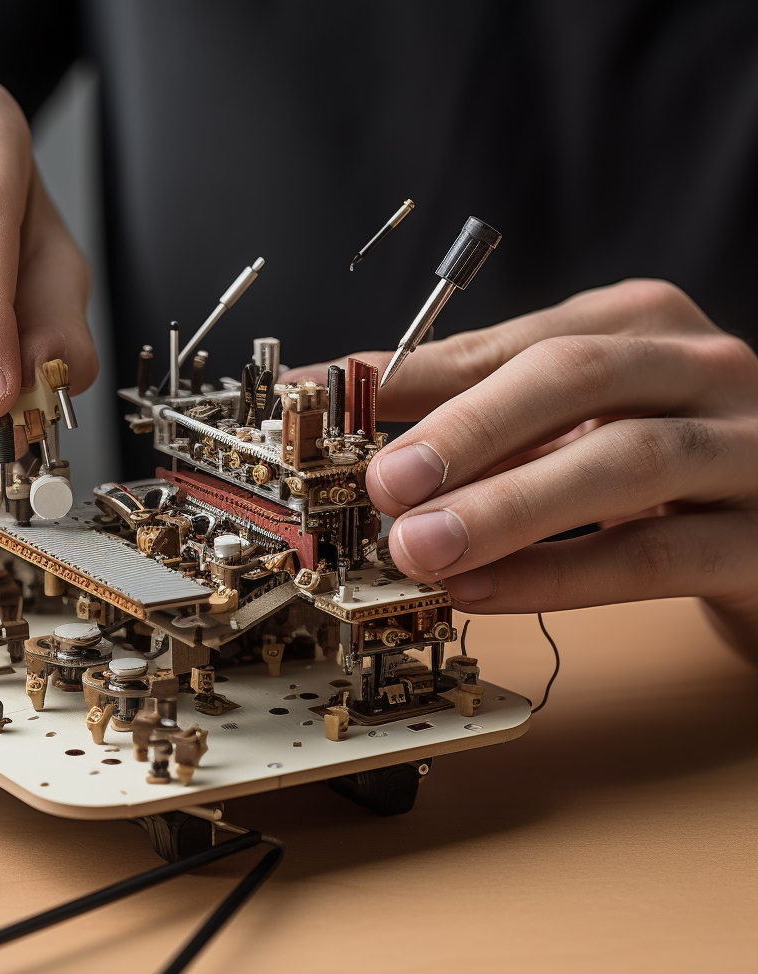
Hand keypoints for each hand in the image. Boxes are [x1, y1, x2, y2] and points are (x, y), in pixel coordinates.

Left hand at [289, 280, 757, 662]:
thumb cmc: (664, 465)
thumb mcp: (576, 420)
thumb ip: (487, 420)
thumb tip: (364, 436)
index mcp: (635, 325)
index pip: (501, 343)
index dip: (401, 376)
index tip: (317, 405)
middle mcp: (695, 368)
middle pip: (571, 379)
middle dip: (463, 430)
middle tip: (383, 482)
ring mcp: (744, 447)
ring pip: (620, 462)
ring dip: (503, 508)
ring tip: (417, 547)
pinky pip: (653, 553)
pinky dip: (560, 574)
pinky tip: (484, 591)